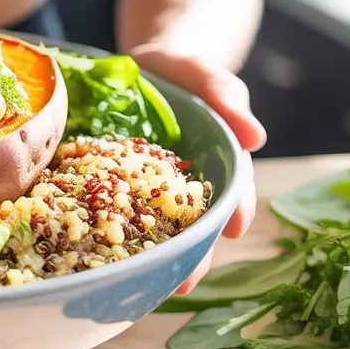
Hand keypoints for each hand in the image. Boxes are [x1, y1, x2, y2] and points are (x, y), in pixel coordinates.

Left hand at [129, 45, 266, 294]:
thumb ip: (226, 95)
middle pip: (193, 223)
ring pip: (154, 227)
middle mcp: (184, 184)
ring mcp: (148, 187)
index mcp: (215, 163)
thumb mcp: (204, 75)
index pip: (231, 191)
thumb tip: (255, 137)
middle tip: (184, 281)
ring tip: (143, 282)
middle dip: (193, 254)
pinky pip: (110, 208)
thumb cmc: (181, 73)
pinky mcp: (113, 183)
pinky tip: (94, 250)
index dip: (234, 210)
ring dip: (152, 255)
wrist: (139, 67)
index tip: (234, 229)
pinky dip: (106, 229)